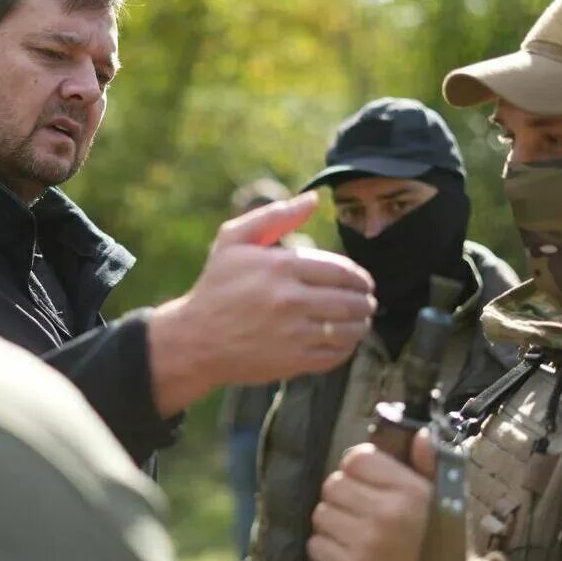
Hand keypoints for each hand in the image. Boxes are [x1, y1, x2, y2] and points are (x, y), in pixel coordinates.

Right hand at [147, 192, 374, 414]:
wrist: (194, 338)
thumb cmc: (216, 286)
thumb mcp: (233, 240)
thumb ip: (275, 216)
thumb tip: (313, 199)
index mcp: (280, 266)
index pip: (341, 271)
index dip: (360, 277)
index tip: (364, 283)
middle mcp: (290, 299)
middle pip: (350, 300)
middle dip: (365, 301)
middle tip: (367, 302)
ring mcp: (292, 333)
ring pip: (348, 329)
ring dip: (361, 324)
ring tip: (360, 321)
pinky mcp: (292, 361)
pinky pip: (335, 355)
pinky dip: (347, 348)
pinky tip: (342, 341)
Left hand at [307, 432, 434, 560]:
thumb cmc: (444, 547)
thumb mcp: (445, 500)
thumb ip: (430, 465)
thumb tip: (420, 434)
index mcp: (408, 491)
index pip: (357, 459)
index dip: (355, 468)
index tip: (363, 482)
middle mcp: (385, 513)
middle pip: (333, 485)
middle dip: (342, 496)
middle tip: (357, 510)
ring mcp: (365, 544)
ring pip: (322, 514)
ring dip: (333, 522)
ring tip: (353, 533)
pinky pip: (317, 545)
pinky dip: (327, 549)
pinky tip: (347, 554)